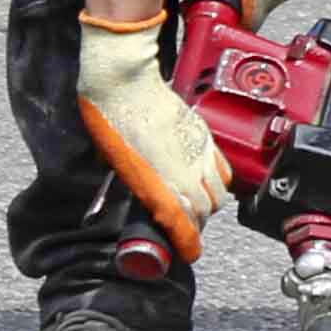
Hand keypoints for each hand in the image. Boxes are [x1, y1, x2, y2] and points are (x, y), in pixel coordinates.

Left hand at [74, 16, 235, 261]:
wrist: (126, 78)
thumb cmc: (110, 116)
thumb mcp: (112, 159)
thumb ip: (131, 182)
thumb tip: (135, 196)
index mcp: (161, 177)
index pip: (185, 220)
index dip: (189, 242)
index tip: (188, 253)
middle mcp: (187, 166)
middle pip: (207, 208)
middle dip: (197, 224)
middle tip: (183, 230)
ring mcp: (200, 148)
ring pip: (219, 189)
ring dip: (209, 203)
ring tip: (194, 206)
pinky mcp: (204, 133)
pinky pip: (221, 165)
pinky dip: (216, 180)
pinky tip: (202, 179)